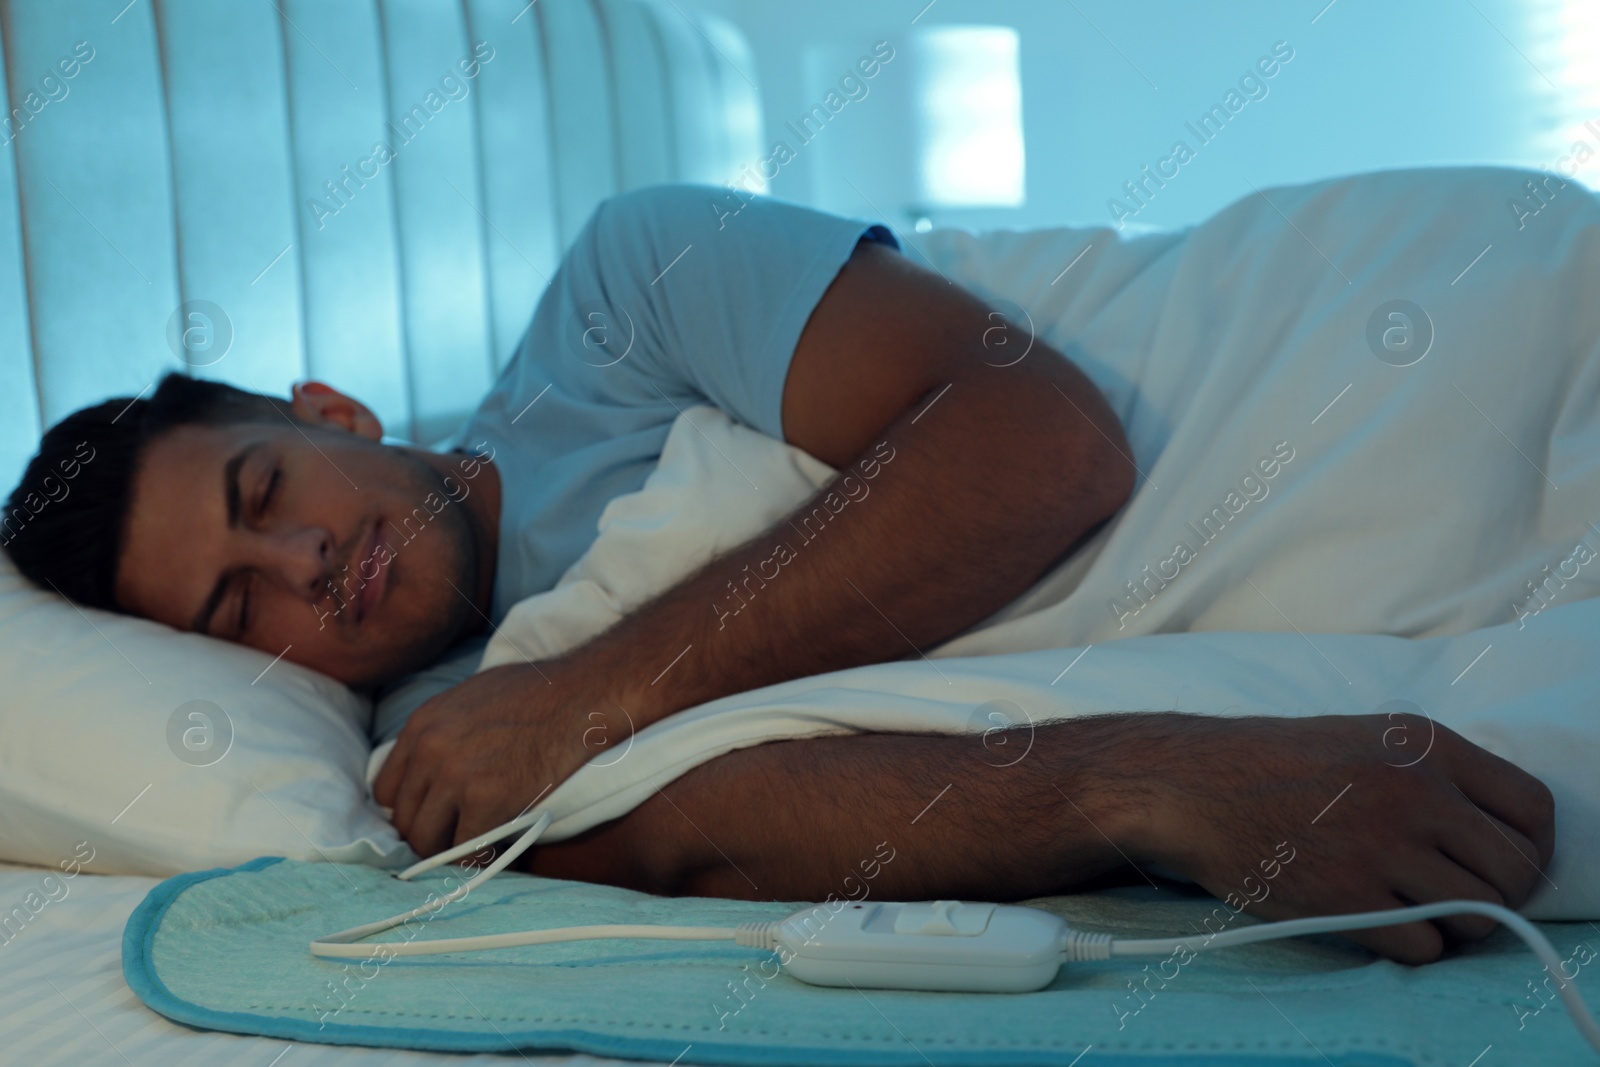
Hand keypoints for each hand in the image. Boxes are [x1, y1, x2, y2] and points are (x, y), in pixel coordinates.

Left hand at [371, 661, 632, 857]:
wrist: (582, 695)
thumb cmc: (537, 693)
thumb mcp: (469, 698)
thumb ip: (440, 731)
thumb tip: (426, 766)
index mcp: (422, 724)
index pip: (386, 789)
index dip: (409, 809)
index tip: (430, 819)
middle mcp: (429, 750)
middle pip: (404, 819)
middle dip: (428, 834)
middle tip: (453, 842)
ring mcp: (455, 776)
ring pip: (426, 840)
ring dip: (448, 851)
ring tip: (472, 851)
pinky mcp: (488, 799)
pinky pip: (466, 849)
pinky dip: (478, 858)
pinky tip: (494, 853)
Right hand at [1140, 713, 1556, 963]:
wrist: (1195, 785)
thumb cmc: (1275, 763)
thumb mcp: (1365, 736)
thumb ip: (1434, 771)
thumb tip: (1498, 830)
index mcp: (1425, 745)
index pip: (1532, 809)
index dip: (1531, 849)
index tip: (1506, 864)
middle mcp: (1414, 793)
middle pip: (1514, 871)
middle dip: (1496, 893)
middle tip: (1457, 895)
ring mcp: (1382, 847)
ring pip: (1477, 915)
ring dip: (1455, 922)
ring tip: (1414, 906)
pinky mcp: (1349, 898)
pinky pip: (1425, 946)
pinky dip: (1413, 944)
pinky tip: (1379, 919)